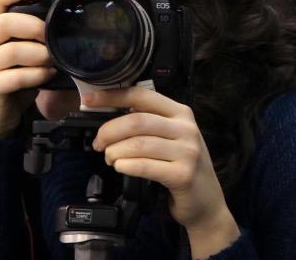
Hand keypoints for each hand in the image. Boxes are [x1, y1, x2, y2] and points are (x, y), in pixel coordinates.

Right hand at [0, 0, 55, 138]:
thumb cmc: (13, 79)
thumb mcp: (23, 52)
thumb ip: (33, 36)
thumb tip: (63, 22)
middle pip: (6, 22)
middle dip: (36, 28)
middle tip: (52, 38)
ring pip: (13, 50)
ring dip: (40, 55)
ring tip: (52, 62)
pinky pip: (17, 76)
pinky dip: (37, 75)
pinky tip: (47, 76)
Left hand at [82, 86, 231, 230]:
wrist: (207, 200)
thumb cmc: (182, 164)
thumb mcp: (171, 136)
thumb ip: (148, 122)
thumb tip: (109, 112)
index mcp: (180, 112)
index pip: (141, 95)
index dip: (112, 96)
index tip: (89, 100)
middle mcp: (186, 128)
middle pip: (136, 120)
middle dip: (109, 131)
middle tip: (99, 143)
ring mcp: (187, 151)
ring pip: (138, 144)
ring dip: (115, 151)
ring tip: (109, 158)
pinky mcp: (183, 174)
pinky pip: (144, 166)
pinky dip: (126, 165)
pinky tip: (120, 166)